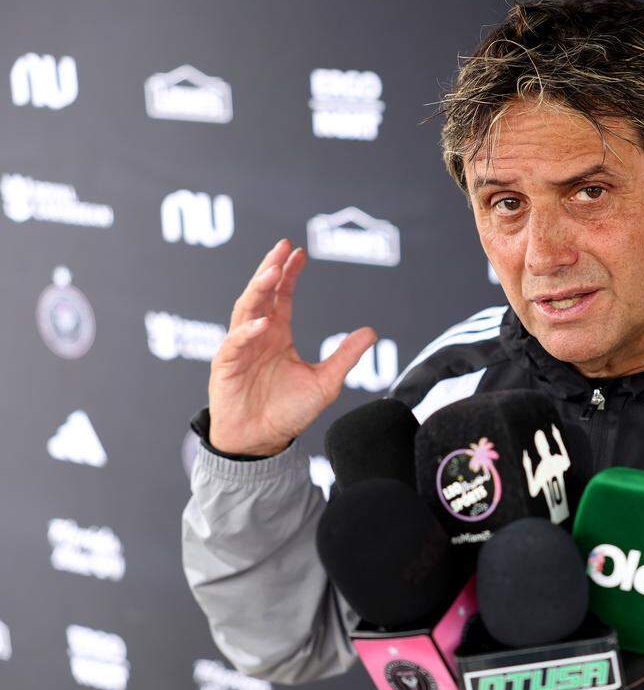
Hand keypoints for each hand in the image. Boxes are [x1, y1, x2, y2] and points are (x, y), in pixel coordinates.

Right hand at [207, 238, 377, 455]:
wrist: (262, 441)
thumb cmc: (288, 412)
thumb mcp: (325, 382)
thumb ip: (345, 356)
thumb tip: (372, 332)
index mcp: (277, 334)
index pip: (281, 296)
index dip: (289, 273)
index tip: (299, 252)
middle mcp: (256, 336)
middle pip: (261, 294)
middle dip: (270, 269)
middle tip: (281, 247)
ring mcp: (239, 348)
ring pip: (245, 311)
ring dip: (257, 290)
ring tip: (271, 272)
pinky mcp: (225, 366)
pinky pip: (235, 343)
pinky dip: (247, 332)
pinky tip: (262, 323)